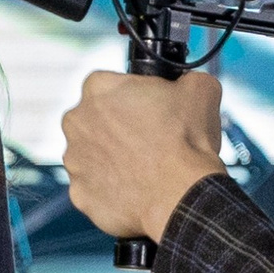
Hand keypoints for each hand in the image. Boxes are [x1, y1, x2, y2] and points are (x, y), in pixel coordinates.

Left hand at [61, 71, 226, 243]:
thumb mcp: (201, 89)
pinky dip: (112, 188)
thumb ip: (185, 78)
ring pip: (93, 154)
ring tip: (147, 166)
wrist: (181, 194)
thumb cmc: (187, 142)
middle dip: (119, 127)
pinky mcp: (78, 192)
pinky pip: (94, 186)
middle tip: (152, 139)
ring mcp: (72, 159)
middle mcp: (75, 121)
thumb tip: (186, 81)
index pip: (111, 84)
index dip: (135, 96)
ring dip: (113, 158)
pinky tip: (137, 188)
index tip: (152, 109)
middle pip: (96, 119)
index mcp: (98, 88)